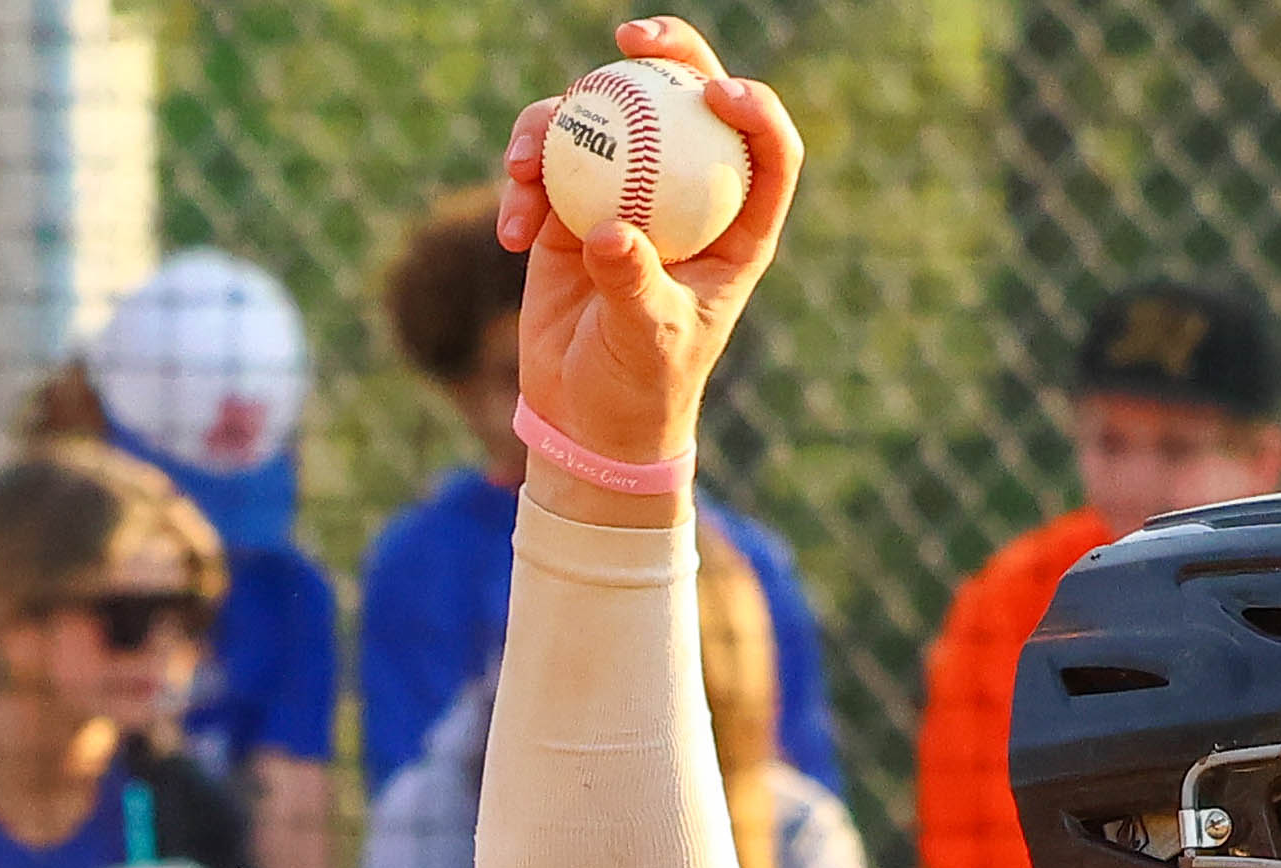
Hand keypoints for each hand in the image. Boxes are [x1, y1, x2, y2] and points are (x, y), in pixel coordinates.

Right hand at [493, 18, 804, 474]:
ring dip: (556, 123)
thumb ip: (633, 286)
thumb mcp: (647, 342)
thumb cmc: (641, 387)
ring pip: (603, 117)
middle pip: (688, 101)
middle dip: (668, 52)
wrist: (586, 415)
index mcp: (737, 231)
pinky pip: (546, 160)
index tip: (716, 92)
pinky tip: (513, 232)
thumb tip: (608, 232)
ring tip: (522, 170)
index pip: (767, 153)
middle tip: (628, 37)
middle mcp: (688, 199)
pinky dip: (523, 181)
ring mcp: (628, 193)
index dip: (754, 108)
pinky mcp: (571, 204)